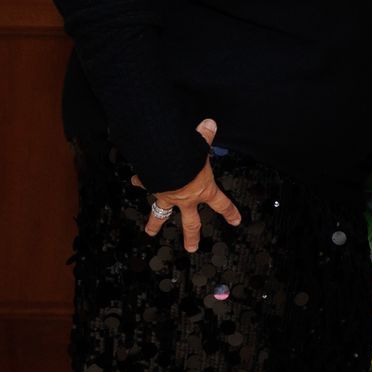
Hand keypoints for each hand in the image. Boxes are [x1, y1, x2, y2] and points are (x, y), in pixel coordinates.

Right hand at [143, 119, 242, 252]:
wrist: (162, 161)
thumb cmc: (187, 157)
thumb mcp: (200, 146)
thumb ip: (205, 136)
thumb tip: (210, 123)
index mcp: (203, 190)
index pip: (221, 204)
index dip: (230, 213)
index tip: (235, 221)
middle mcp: (185, 197)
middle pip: (191, 223)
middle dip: (192, 236)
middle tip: (192, 248)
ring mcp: (167, 195)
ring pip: (161, 214)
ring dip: (154, 223)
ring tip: (150, 232)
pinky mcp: (151, 186)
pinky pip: (145, 183)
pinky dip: (140, 180)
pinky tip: (135, 179)